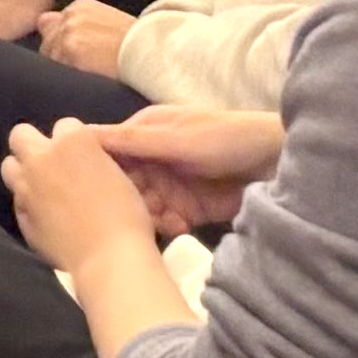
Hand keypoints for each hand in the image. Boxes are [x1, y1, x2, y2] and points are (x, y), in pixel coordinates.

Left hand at [3, 120, 160, 267]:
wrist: (110, 257)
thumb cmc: (127, 214)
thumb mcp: (118, 174)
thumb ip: (93, 159)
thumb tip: (84, 162)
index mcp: (73, 141)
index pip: (65, 125)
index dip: (75, 140)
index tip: (85, 157)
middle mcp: (43, 158)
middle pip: (21, 136)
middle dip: (34, 145)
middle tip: (52, 164)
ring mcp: (26, 188)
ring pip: (9, 167)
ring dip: (23, 172)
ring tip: (42, 188)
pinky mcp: (20, 216)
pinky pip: (18, 201)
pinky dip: (28, 204)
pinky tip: (46, 217)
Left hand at [44, 0, 134, 75]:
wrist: (151, 51)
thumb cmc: (137, 44)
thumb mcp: (108, 24)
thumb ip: (83, 27)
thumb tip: (61, 39)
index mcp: (80, 6)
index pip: (50, 25)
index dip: (59, 44)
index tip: (74, 56)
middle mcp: (70, 15)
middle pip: (46, 42)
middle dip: (58, 57)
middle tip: (81, 69)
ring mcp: (68, 32)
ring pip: (50, 58)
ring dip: (63, 69)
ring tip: (88, 75)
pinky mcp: (70, 50)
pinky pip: (57, 70)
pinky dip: (68, 78)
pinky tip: (88, 78)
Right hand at [95, 101, 283, 234]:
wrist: (276, 163)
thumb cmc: (226, 139)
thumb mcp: (176, 138)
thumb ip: (132, 141)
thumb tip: (80, 133)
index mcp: (144, 132)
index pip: (107, 152)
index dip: (96, 172)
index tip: (88, 193)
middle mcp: (152, 159)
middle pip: (123, 186)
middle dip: (127, 201)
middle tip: (136, 213)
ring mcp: (169, 185)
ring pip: (142, 208)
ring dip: (150, 217)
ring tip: (167, 220)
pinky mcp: (186, 208)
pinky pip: (164, 222)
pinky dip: (169, 226)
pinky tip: (182, 226)